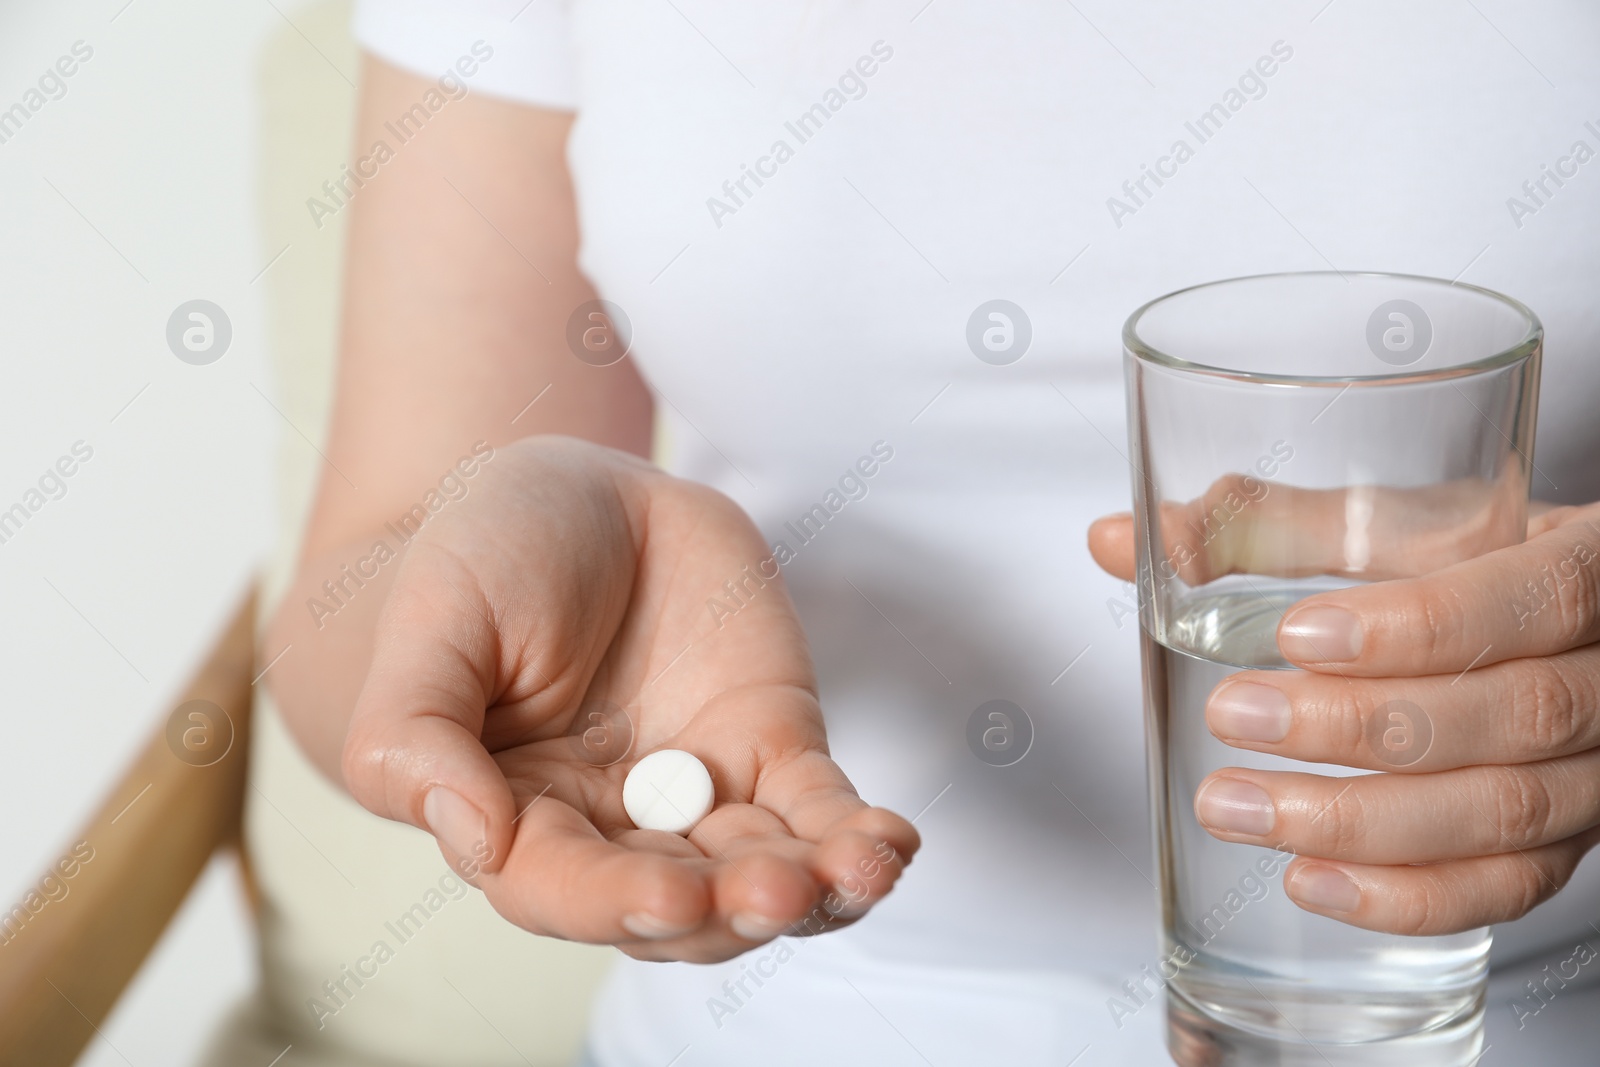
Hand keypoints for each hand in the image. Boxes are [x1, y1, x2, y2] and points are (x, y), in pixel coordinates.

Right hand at [342, 436, 918, 961]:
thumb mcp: (430, 625)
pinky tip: (888, 845)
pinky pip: (819, 808)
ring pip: (759, 873)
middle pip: (677, 905)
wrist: (577, 494)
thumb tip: (470, 841)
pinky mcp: (771, 746)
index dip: (615, 901)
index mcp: (516, 816)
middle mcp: (612, 826)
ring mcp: (701, 793)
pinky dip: (856, 835)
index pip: (561, 888)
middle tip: (776, 889)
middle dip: (730, 910)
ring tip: (853, 874)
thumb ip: (414, 735)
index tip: (673, 896)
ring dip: (810, 889)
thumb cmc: (482, 557)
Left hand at [1091, 495, 1599, 935]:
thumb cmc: (1476, 565)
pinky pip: (1504, 889)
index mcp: (1580, 569)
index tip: (1300, 635)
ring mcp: (1594, 772)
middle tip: (1230, 715)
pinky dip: (1403, 897)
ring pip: (1503, 813)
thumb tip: (1118, 540)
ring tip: (1235, 806)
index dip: (1418, 626)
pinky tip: (1307, 880)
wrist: (1566, 630)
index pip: (1529, 600)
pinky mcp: (1564, 844)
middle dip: (1358, 727)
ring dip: (1358, 820)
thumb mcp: (1397, 528)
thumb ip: (1270, 528)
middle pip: (1509, 715)